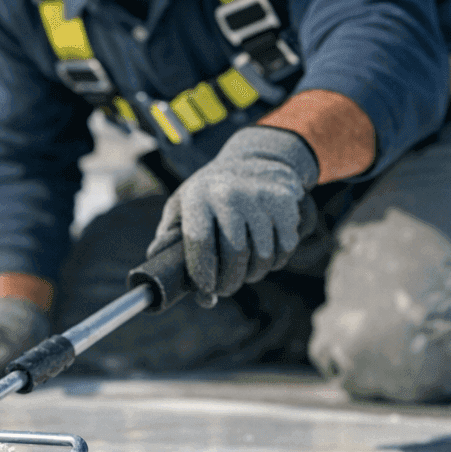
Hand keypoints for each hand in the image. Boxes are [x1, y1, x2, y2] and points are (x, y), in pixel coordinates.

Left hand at [147, 126, 318, 306]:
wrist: (250, 161)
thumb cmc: (208, 195)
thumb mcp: (181, 207)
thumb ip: (170, 242)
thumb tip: (164, 279)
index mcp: (198, 196)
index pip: (200, 242)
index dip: (203, 274)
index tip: (206, 290)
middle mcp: (228, 192)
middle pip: (235, 252)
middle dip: (230, 281)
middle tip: (225, 289)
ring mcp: (259, 195)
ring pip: (263, 253)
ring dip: (254, 273)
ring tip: (245, 272)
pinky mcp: (284, 200)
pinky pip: (285, 246)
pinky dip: (276, 261)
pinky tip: (265, 257)